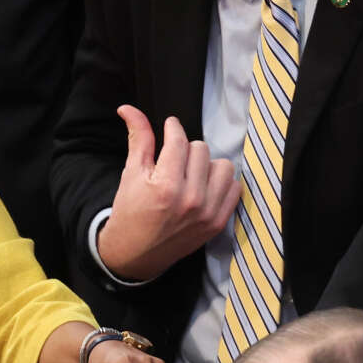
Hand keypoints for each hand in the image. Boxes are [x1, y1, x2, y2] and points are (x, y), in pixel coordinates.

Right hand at [97, 105, 239, 280]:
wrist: (135, 253)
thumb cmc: (130, 211)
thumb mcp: (130, 173)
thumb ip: (138, 138)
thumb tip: (128, 108)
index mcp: (166, 186)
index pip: (179, 141)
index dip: (173, 128)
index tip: (170, 126)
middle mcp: (191, 199)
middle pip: (201, 149)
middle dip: (186, 149)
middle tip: (174, 158)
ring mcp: (208, 213)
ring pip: (223, 166)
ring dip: (207, 164)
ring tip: (191, 172)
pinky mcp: (218, 223)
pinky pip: (234, 187)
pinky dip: (221, 182)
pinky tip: (204, 185)